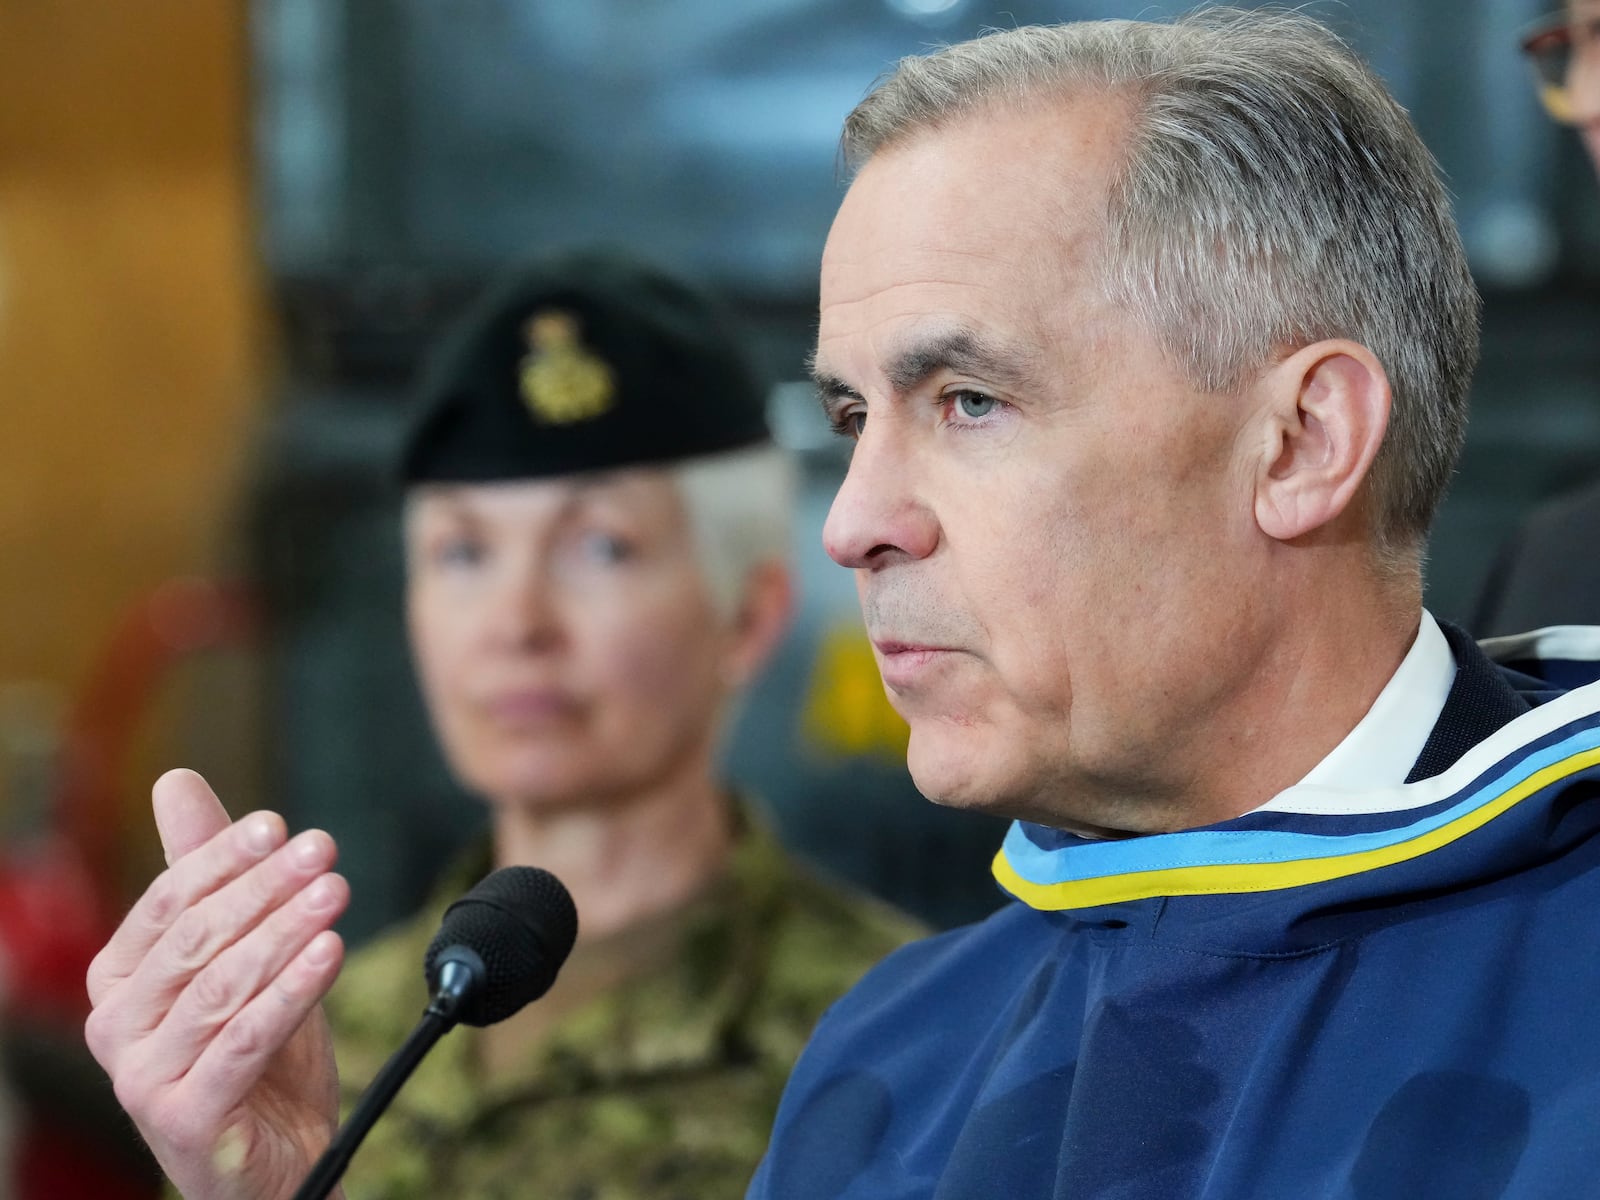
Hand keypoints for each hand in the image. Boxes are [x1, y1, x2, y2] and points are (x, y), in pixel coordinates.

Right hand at [85, 769, 350, 1198]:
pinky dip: (289, 993)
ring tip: (336, 892)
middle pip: (198, 938)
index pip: (170, 900)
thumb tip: (175, 781)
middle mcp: (117, 1026)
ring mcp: (143, 1077)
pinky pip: (243, 1042)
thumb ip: (211, 874)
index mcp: (120, 978)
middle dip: (265, 888)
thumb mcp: (243, 952)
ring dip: (286, 932)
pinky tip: (330, 953)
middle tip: (323, 850)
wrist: (279, 1160)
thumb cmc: (256, 1053)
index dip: (224, 857)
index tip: (280, 825)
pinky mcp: (184, 1117)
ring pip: (222, 986)